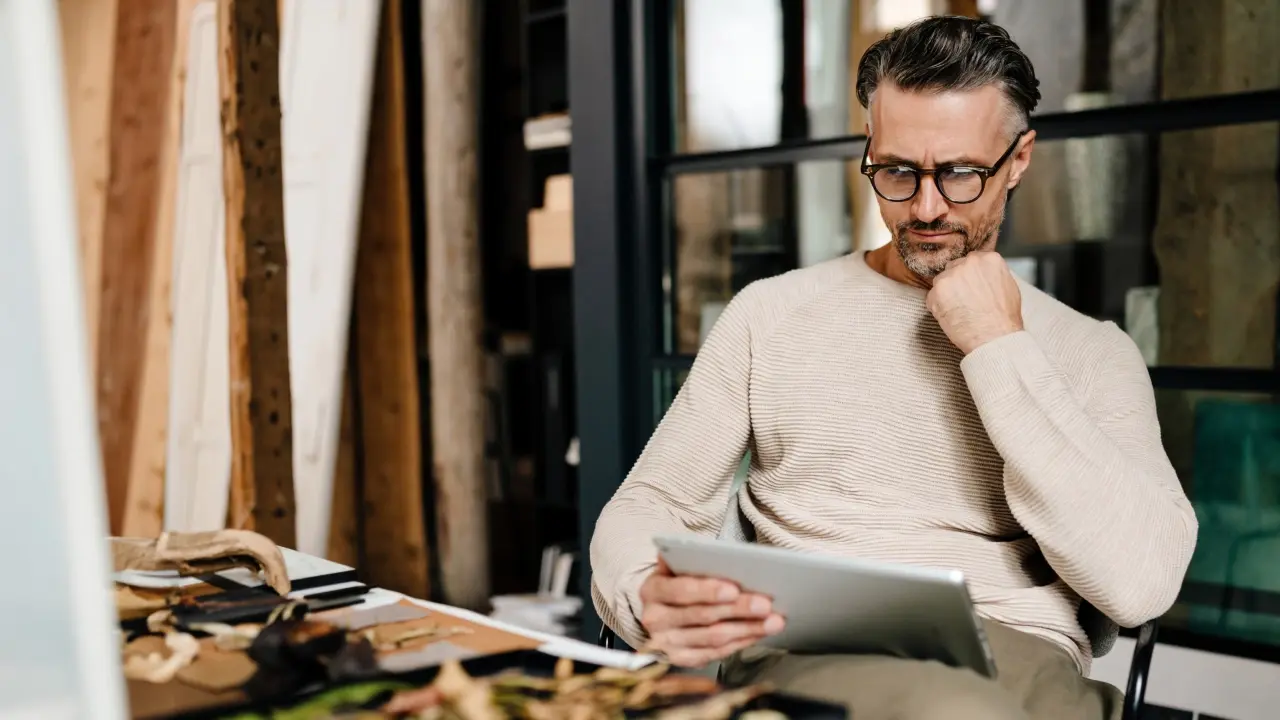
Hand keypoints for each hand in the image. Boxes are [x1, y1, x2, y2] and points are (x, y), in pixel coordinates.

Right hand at [638, 556, 784, 666]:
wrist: (658, 614)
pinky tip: (758, 633)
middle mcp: (655, 620)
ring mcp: (667, 644)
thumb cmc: (673, 584)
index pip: (681, 591)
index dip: (708, 591)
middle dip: (737, 610)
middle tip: (764, 604)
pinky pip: (716, 653)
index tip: (734, 589)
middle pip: (702, 615)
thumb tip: (706, 550)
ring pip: (713, 637)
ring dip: (747, 629)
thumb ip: (687, 560)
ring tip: (772, 620)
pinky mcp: (681, 660)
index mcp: (652, 590)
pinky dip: (741, 642)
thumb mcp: (673, 568)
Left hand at [926, 251, 1023, 353]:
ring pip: (941, 282)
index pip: (970, 261)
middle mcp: (968, 262)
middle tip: (964, 301)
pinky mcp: (937, 291)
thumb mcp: (1008, 285)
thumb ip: (991, 273)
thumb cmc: (1004, 318)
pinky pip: (932, 297)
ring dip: (946, 294)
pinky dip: (938, 307)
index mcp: (988, 258)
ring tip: (959, 311)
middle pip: (954, 268)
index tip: (971, 287)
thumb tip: (981, 274)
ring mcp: (951, 276)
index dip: (969, 276)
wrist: (995, 337)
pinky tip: (952, 317)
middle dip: (957, 283)